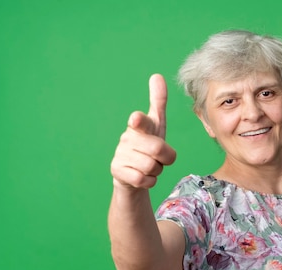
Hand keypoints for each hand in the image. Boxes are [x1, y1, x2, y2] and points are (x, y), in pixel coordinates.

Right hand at [111, 74, 176, 188]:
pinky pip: (143, 180)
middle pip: (158, 149)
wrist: (132, 174)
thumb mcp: (156, 126)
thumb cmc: (147, 146)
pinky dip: (148, 181)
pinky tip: (142, 177)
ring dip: (156, 170)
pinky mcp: (116, 171)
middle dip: (165, 158)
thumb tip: (157, 75)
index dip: (140, 121)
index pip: (141, 121)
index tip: (136, 118)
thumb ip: (158, 102)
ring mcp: (120, 154)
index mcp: (139, 126)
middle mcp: (127, 138)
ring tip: (149, 167)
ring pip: (152, 166)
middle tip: (159, 158)